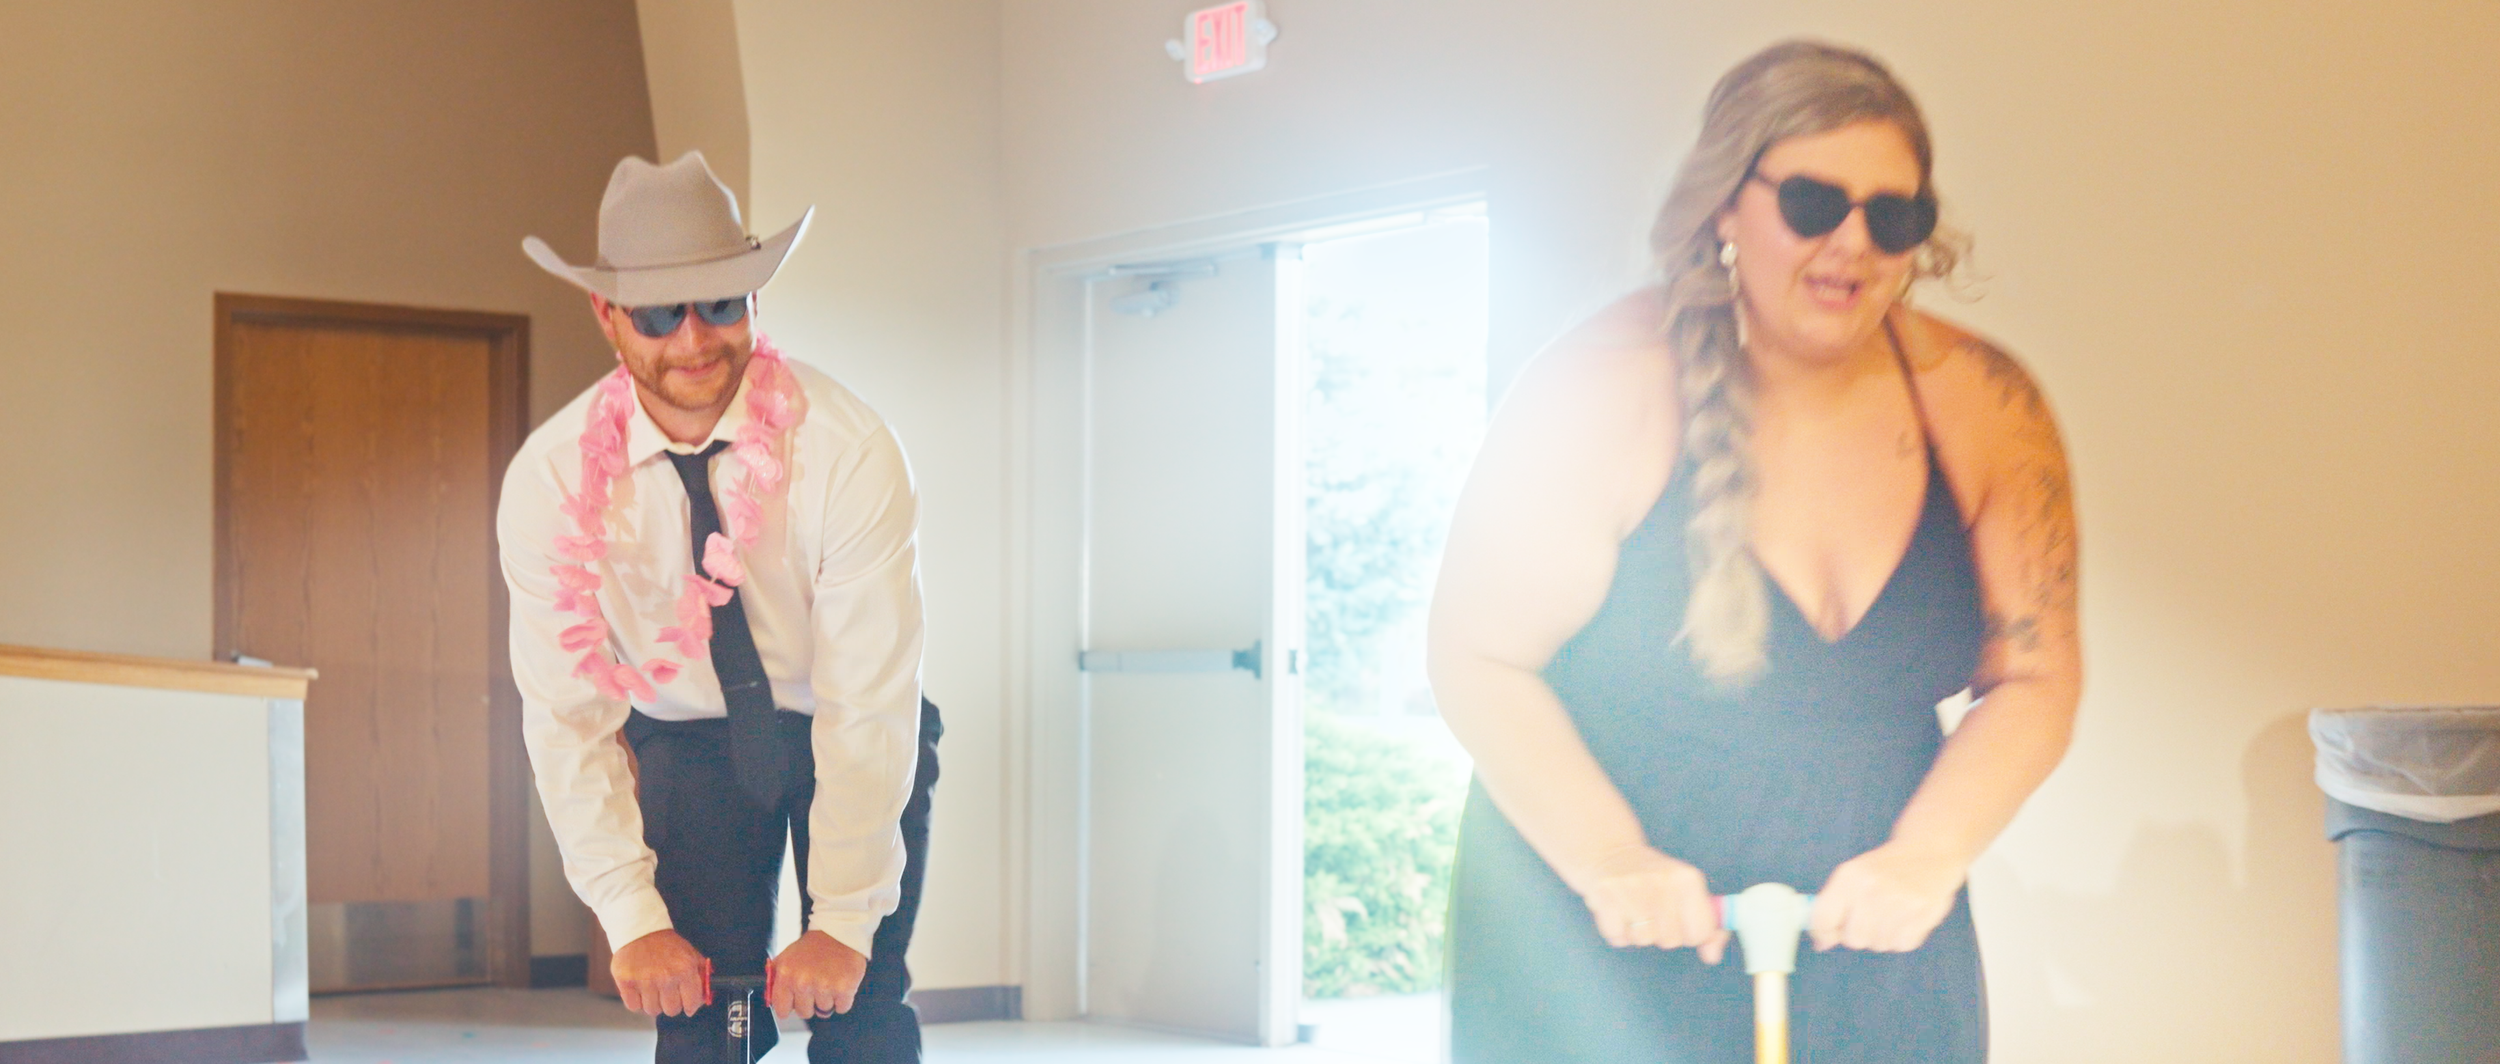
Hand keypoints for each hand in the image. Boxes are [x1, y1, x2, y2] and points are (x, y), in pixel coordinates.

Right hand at [611, 930, 712, 1016]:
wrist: (639, 929)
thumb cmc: (665, 943)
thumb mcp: (689, 953)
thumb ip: (701, 974)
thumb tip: (707, 994)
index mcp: (685, 970)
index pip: (691, 1003)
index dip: (690, 1006)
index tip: (687, 1006)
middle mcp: (666, 977)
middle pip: (671, 1010)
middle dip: (670, 1004)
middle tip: (667, 994)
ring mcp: (645, 981)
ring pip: (652, 1010)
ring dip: (652, 1003)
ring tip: (651, 989)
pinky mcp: (626, 983)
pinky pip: (634, 1007)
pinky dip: (637, 1002)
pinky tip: (639, 990)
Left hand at [765, 930, 868, 1018]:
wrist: (840, 932)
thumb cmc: (813, 946)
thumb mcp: (787, 957)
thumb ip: (776, 977)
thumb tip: (769, 997)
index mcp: (786, 975)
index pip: (782, 1009)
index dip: (790, 1007)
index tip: (795, 1004)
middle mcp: (803, 983)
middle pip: (804, 1013)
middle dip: (811, 1003)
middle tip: (817, 986)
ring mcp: (824, 987)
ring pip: (824, 1011)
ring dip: (828, 999)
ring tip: (830, 980)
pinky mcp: (843, 989)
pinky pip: (842, 1008)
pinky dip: (843, 1000)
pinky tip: (841, 984)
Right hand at [1570, 845, 1728, 962]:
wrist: (1609, 852)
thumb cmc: (1654, 879)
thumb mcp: (1687, 892)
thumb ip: (1707, 926)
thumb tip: (1712, 956)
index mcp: (1688, 878)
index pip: (1700, 933)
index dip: (1689, 932)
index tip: (1678, 918)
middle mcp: (1663, 880)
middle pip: (1671, 940)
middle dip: (1661, 933)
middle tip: (1651, 910)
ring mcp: (1632, 887)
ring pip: (1643, 940)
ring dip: (1637, 933)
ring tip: (1632, 910)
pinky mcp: (1605, 896)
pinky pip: (1618, 937)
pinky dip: (1616, 931)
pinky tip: (1617, 911)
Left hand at [1809, 841, 1966, 952]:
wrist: (1927, 852)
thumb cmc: (1884, 869)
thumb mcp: (1853, 875)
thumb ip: (1833, 906)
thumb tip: (1822, 943)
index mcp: (1849, 877)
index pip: (1823, 918)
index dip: (1823, 933)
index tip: (1828, 937)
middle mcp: (1872, 888)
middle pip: (1853, 939)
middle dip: (1858, 935)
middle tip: (1868, 921)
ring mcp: (1899, 902)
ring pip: (1879, 944)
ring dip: (1882, 937)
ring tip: (1890, 916)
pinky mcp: (1923, 913)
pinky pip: (1902, 945)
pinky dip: (1902, 938)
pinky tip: (1906, 919)